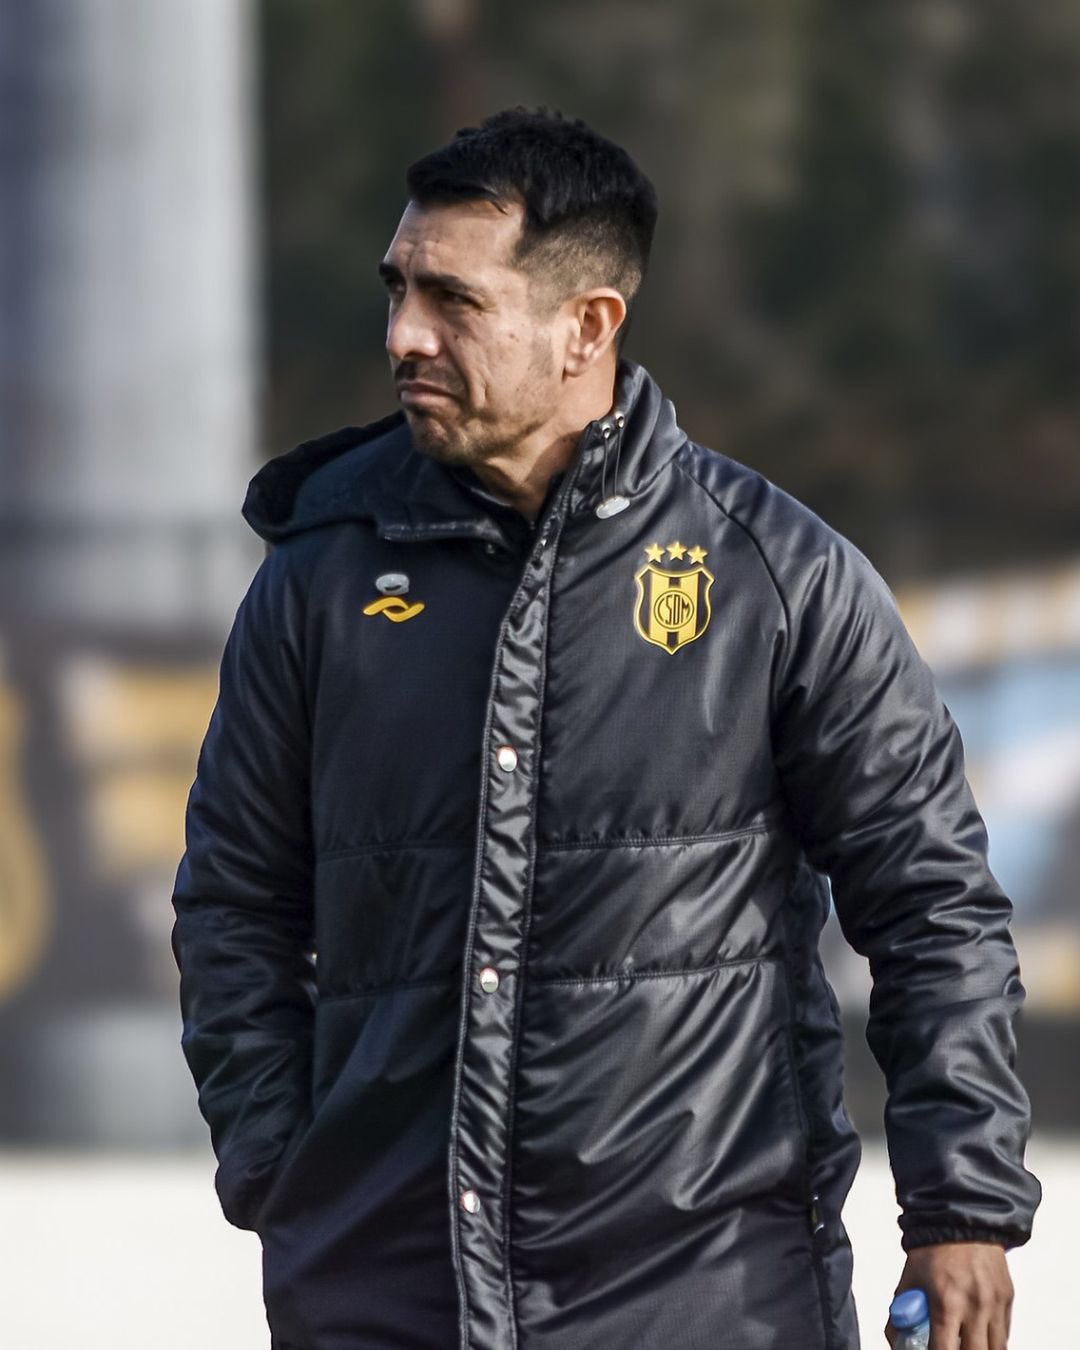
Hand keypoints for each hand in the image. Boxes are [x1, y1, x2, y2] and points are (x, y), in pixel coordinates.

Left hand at [885, 1242, 1012, 1349]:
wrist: (961, 1219)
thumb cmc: (934, 1249)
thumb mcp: (910, 1279)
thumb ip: (902, 1312)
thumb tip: (897, 1340)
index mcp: (946, 1300)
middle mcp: (975, 1305)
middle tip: (949, 1346)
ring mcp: (994, 1304)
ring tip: (965, 1343)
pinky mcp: (1007, 1299)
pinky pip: (1004, 1335)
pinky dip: (992, 1341)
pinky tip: (978, 1337)